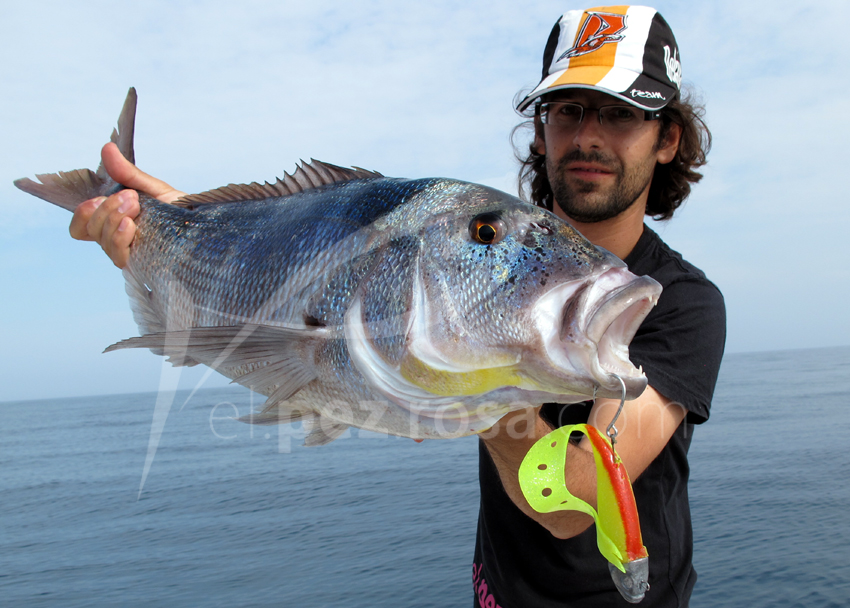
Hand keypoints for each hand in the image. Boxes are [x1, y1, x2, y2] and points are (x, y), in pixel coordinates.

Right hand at [69, 142, 185, 267]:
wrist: (203, 226)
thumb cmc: (180, 210)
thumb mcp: (151, 187)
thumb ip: (126, 172)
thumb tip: (107, 147)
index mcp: (114, 222)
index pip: (81, 226)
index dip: (82, 214)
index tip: (99, 198)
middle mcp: (117, 240)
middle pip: (90, 229)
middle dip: (106, 208)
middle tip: (131, 197)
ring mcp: (129, 253)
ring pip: (102, 241)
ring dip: (114, 218)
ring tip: (136, 206)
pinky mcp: (141, 265)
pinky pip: (118, 256)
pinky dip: (119, 237)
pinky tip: (131, 225)